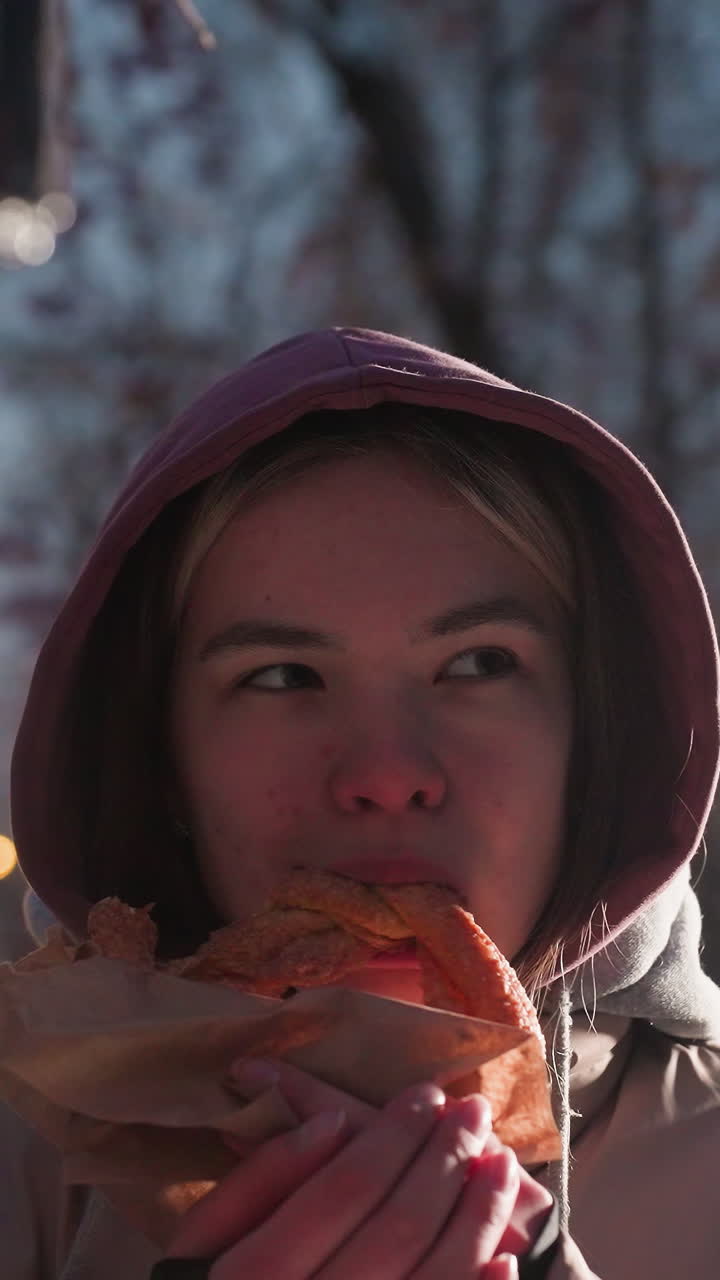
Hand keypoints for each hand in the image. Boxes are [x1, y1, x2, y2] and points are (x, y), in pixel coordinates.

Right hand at [166, 1059, 552, 1277]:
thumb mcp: (202, 1237)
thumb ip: (258, 1178)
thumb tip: (330, 1122)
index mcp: (256, 1274)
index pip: (347, 1186)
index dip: (394, 1134)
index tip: (428, 1093)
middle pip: (399, 1226)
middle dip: (446, 1160)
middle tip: (476, 1111)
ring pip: (436, 1276)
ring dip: (479, 1216)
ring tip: (503, 1163)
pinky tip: (505, 1256)